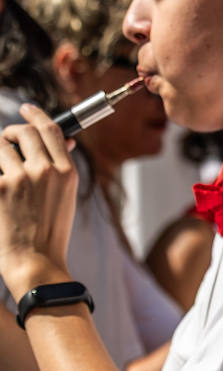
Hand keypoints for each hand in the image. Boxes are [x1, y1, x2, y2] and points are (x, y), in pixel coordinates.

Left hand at [0, 104, 78, 287]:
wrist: (34, 261)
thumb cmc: (49, 232)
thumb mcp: (65, 197)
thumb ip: (60, 168)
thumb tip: (63, 142)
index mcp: (67, 172)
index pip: (51, 130)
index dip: (37, 116)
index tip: (27, 109)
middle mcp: (45, 171)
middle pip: (24, 132)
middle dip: (11, 132)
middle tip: (6, 140)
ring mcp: (20, 179)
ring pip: (1, 146)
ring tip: (1, 168)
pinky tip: (0, 191)